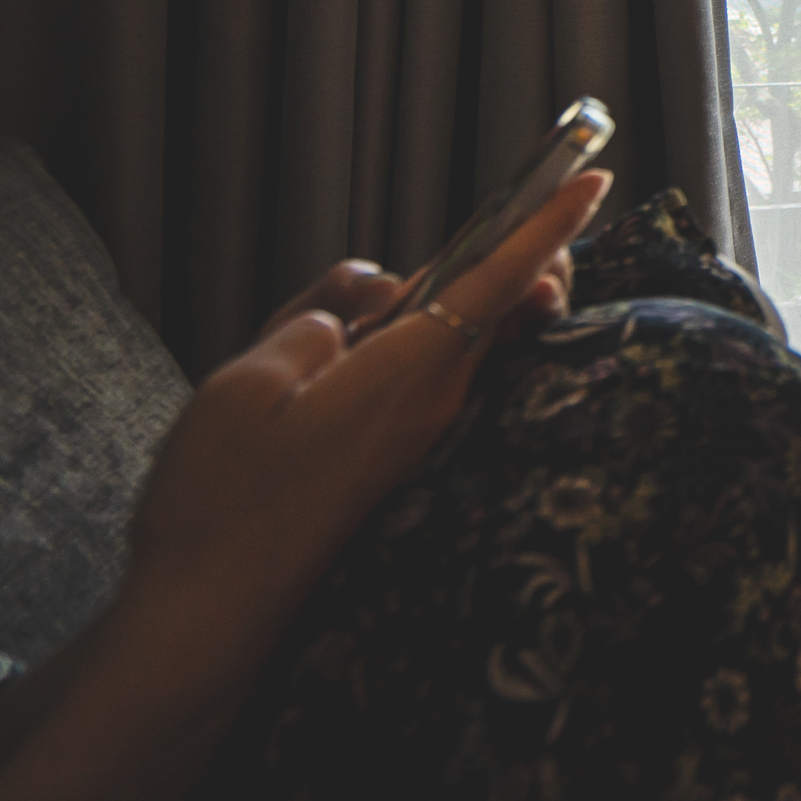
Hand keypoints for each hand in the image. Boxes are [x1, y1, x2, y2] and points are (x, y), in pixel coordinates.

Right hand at [119, 170, 610, 673]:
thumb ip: (313, 324)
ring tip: (280, 374)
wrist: (207, 623)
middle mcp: (434, 405)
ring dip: (379, 325)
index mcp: (410, 373)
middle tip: (339, 315)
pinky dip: (373, 363)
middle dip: (434, 274)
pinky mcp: (394, 466)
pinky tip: (308, 383)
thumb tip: (357, 319)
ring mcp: (418, 439)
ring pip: (429, 342)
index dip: (546, 222)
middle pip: (471, 302)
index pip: (499, 277)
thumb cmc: (220, 503)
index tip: (594, 177)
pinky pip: (405, 385)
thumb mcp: (245, 385)